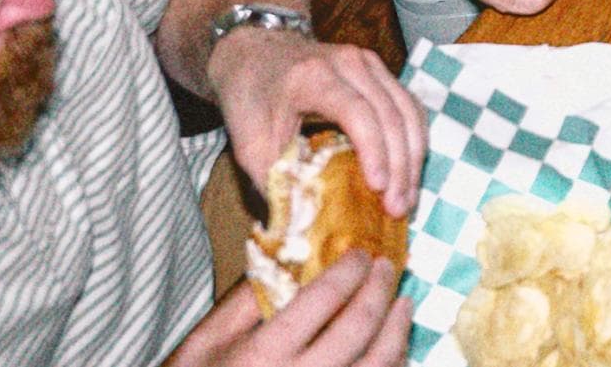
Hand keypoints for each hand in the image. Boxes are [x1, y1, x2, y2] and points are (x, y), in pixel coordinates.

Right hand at [165, 253, 408, 366]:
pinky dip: (393, 365)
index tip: (361, 253)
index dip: (349, 270)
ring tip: (403, 304)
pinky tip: (393, 348)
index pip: (322, 299)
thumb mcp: (207, 342)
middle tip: (388, 268)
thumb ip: (248, 299)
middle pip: (358, 328)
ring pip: (379, 364)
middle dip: (380, 290)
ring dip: (398, 330)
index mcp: (262, 356)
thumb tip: (290, 257)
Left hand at [210, 27, 426, 215]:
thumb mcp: (249, 142)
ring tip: (407, 197)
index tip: (378, 189)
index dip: (373, 151)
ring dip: (413, 157)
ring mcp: (369, 62)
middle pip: (392, 114)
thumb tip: (299, 224)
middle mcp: (349, 63)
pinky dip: (412, 141)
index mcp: (313, 77)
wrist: (254, 49)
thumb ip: (274, 180)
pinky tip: (407, 172)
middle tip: (398, 208)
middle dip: (400, 166)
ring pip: (408, 111)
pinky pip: (408, 106)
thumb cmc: (250, 96)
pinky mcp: (379, 70)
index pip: (357, 112)